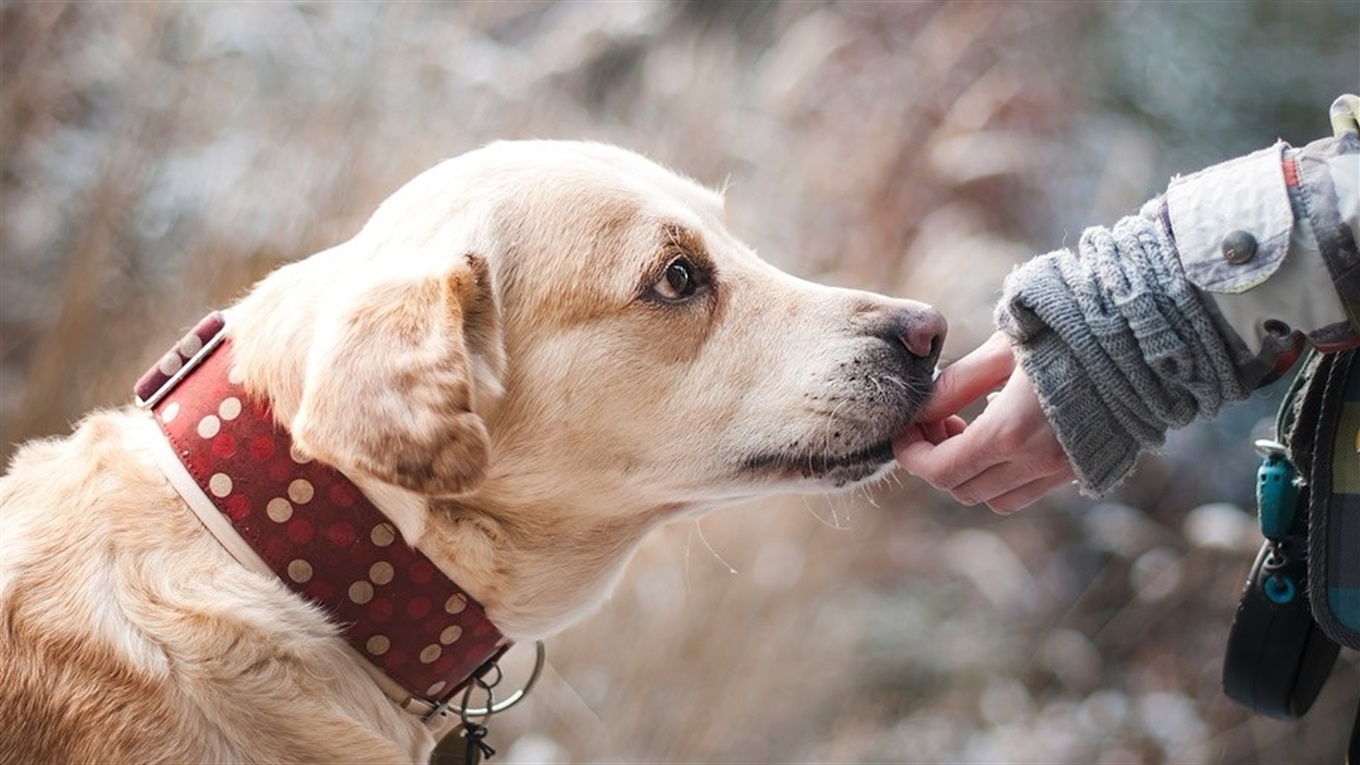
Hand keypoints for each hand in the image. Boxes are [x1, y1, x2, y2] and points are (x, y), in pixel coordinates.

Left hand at [895, 331, 1075, 513]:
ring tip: (968, 427)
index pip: (941, 470)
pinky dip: (1004, 474)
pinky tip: (1006, 431)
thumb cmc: (1069, 330)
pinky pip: (1029, 490)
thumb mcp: (1003, 348)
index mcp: (1011, 432)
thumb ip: (957, 384)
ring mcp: (1063, 470)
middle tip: (936, 421)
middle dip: (937, 460)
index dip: (912, 455)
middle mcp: (1037, 462)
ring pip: (995, 498)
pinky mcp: (1083, 468)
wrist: (1146, 337)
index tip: (905, 430)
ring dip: (971, 472)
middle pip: (962, 489)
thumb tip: (921, 409)